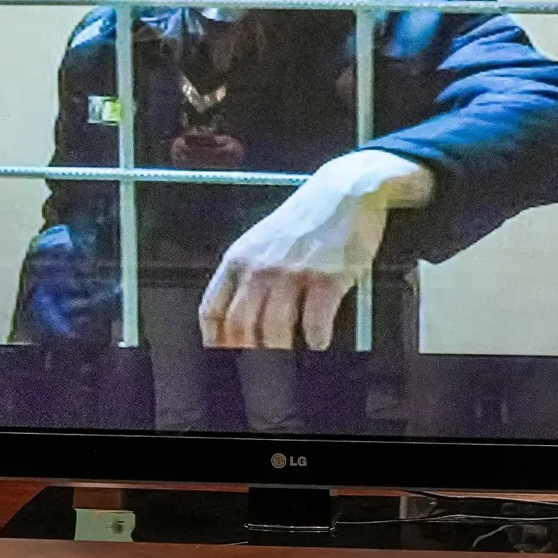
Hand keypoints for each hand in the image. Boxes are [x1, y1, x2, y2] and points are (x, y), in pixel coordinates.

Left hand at [199, 150, 436, 350]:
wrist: (345, 191)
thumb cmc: (305, 219)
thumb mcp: (261, 240)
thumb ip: (245, 273)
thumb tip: (236, 316)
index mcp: (239, 258)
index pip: (212, 310)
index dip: (215, 340)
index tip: (223, 355)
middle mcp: (260, 267)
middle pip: (240, 325)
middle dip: (248, 351)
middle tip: (260, 366)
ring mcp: (293, 273)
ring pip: (274, 329)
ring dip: (280, 351)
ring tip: (289, 358)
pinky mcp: (326, 278)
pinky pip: (315, 322)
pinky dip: (316, 339)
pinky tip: (319, 342)